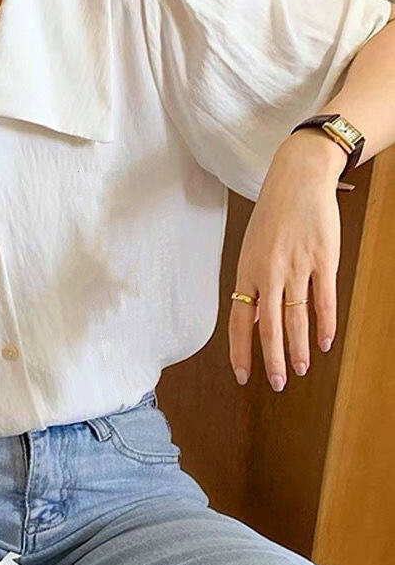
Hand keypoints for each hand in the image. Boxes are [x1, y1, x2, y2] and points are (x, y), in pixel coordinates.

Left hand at [229, 131, 346, 390]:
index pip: (238, 321)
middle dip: (271, 359)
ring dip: (298, 348)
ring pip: (296, 318)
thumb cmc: (271, 218)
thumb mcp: (251, 251)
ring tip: (300, 370)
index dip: (240, 351)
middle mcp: (268, 273)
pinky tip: (325, 343)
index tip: (243, 376)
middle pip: (267, 326)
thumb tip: (252, 323)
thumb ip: (252, 288)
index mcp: (246, 272)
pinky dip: (325, 324)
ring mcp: (296, 267)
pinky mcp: (322, 260)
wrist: (296, 181)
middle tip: (277, 384)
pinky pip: (324, 299)